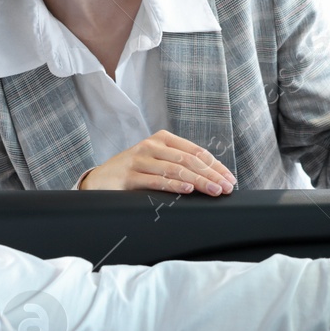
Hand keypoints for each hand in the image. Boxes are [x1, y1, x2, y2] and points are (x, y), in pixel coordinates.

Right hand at [77, 130, 235, 195]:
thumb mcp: (157, 162)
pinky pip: (156, 180)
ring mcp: (139, 160)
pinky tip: (187, 189)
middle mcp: (152, 146)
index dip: (215, 166)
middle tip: (226, 188)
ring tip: (213, 190)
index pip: (196, 152)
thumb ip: (179, 165)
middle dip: (211, 175)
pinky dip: (174, 185)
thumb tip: (212, 178)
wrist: (100, 180)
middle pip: (189, 160)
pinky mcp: (129, 176)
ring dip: (198, 181)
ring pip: (175, 169)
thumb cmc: (134, 172)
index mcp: (163, 139)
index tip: (230, 179)